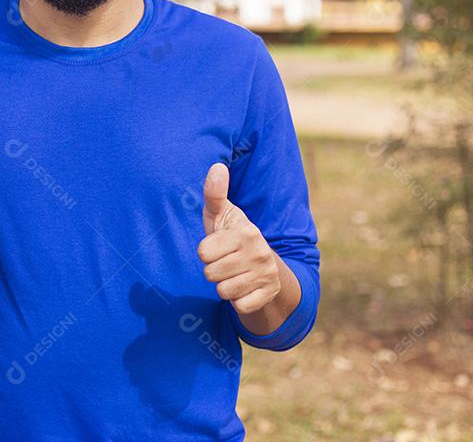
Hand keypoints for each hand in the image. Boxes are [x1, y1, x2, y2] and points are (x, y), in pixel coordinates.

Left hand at [196, 162, 280, 314]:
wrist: (264, 267)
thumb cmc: (232, 237)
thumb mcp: (222, 215)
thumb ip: (214, 193)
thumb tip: (217, 166)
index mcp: (246, 231)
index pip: (203, 252)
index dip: (205, 253)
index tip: (217, 247)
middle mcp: (259, 252)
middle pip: (210, 273)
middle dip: (213, 271)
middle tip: (225, 263)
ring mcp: (266, 274)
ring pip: (223, 291)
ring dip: (223, 286)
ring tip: (233, 275)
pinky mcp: (268, 294)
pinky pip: (238, 306)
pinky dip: (237, 301)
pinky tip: (244, 289)